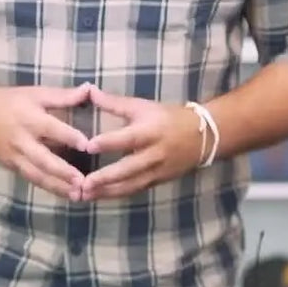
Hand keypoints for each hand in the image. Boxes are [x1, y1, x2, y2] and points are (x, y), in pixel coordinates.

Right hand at [0, 83, 95, 199]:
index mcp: (30, 119)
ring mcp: (15, 156)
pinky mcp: (11, 166)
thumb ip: (63, 95)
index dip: (69, 136)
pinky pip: (30, 179)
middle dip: (63, 172)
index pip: (52, 129)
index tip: (87, 145)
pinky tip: (63, 194)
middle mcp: (22, 141)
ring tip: (77, 195)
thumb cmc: (9, 101)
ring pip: (37, 175)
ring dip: (57, 186)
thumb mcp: (35, 93)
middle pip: (43, 159)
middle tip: (83, 182)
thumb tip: (90, 89)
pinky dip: (47, 187)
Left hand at [80, 88, 208, 198]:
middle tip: (84, 183)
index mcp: (150, 131)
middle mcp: (154, 154)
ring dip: (108, 191)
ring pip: (131, 185)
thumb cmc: (168, 117)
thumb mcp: (143, 106)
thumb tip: (88, 90)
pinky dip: (118, 194)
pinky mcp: (158, 182)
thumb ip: (114, 102)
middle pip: (129, 168)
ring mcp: (157, 171)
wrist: (203, 136)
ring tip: (85, 195)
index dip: (109, 141)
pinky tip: (100, 197)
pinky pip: (136, 190)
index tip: (89, 145)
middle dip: (106, 177)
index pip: (128, 137)